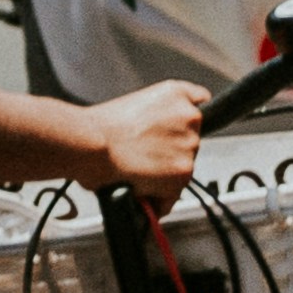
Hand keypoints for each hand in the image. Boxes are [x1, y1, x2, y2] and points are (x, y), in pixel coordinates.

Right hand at [87, 80, 206, 207]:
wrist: (92, 143)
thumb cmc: (99, 127)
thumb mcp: (134, 104)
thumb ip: (157, 115)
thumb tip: (157, 137)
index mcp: (176, 93)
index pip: (200, 102)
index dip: (186, 121)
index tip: (181, 129)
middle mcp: (189, 115)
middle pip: (189, 141)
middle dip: (170, 152)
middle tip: (144, 158)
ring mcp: (189, 144)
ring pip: (183, 167)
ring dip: (164, 176)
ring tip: (137, 174)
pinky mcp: (184, 171)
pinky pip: (174, 193)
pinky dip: (159, 199)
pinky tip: (141, 192)